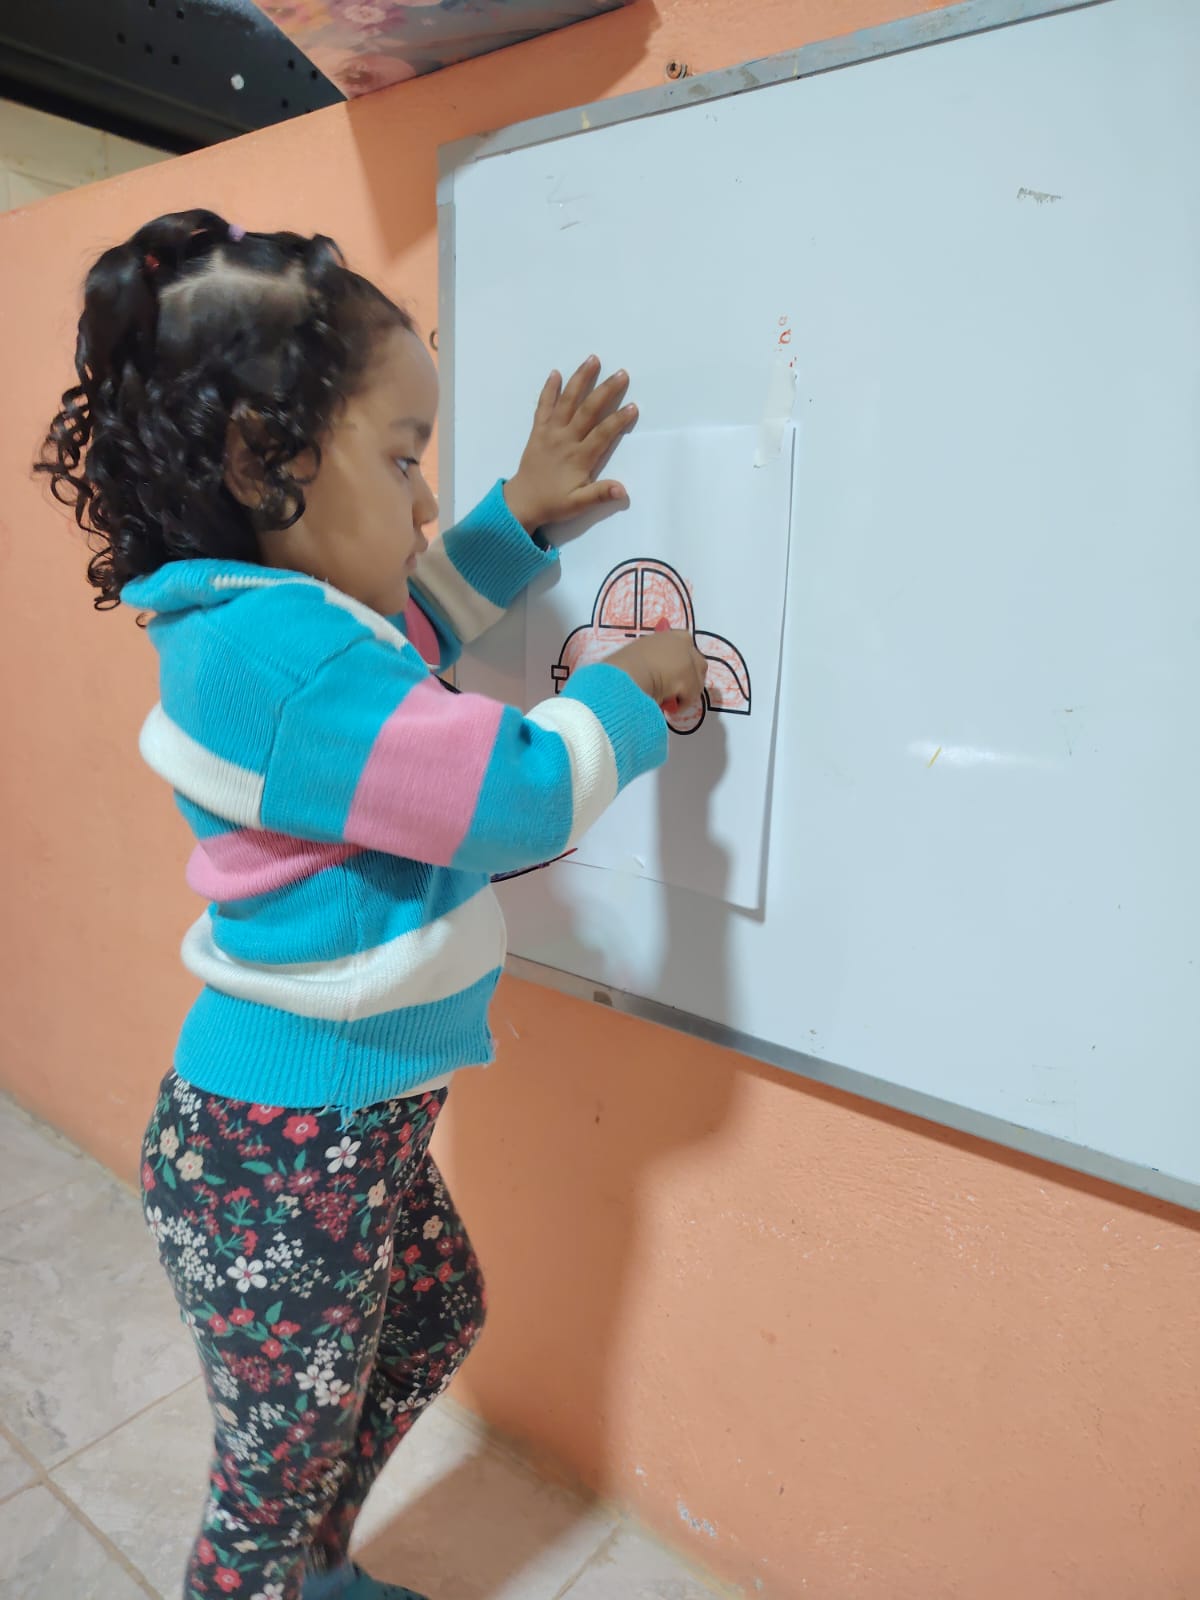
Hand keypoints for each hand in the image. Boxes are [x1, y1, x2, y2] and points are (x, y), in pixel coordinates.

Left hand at [504, 356, 637, 534]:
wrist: (521, 502)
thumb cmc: (553, 503)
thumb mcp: (578, 504)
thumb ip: (600, 494)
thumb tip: (622, 490)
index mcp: (578, 457)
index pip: (602, 434)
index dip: (618, 420)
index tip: (633, 406)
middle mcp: (565, 439)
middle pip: (587, 410)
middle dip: (605, 391)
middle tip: (621, 374)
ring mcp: (550, 432)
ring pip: (567, 401)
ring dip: (580, 379)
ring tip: (592, 359)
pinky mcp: (538, 430)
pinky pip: (543, 406)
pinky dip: (549, 389)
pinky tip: (555, 373)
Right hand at [610, 631, 707, 710]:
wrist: (626, 674)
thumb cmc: (625, 666)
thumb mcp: (639, 655)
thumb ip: (653, 658)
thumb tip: (655, 670)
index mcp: (669, 636)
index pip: (685, 644)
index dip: (681, 660)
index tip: (673, 674)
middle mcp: (683, 644)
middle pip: (697, 663)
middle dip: (690, 678)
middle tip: (675, 691)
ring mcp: (689, 661)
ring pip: (697, 681)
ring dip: (685, 693)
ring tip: (669, 701)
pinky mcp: (690, 680)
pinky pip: (691, 697)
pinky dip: (681, 704)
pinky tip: (668, 707)